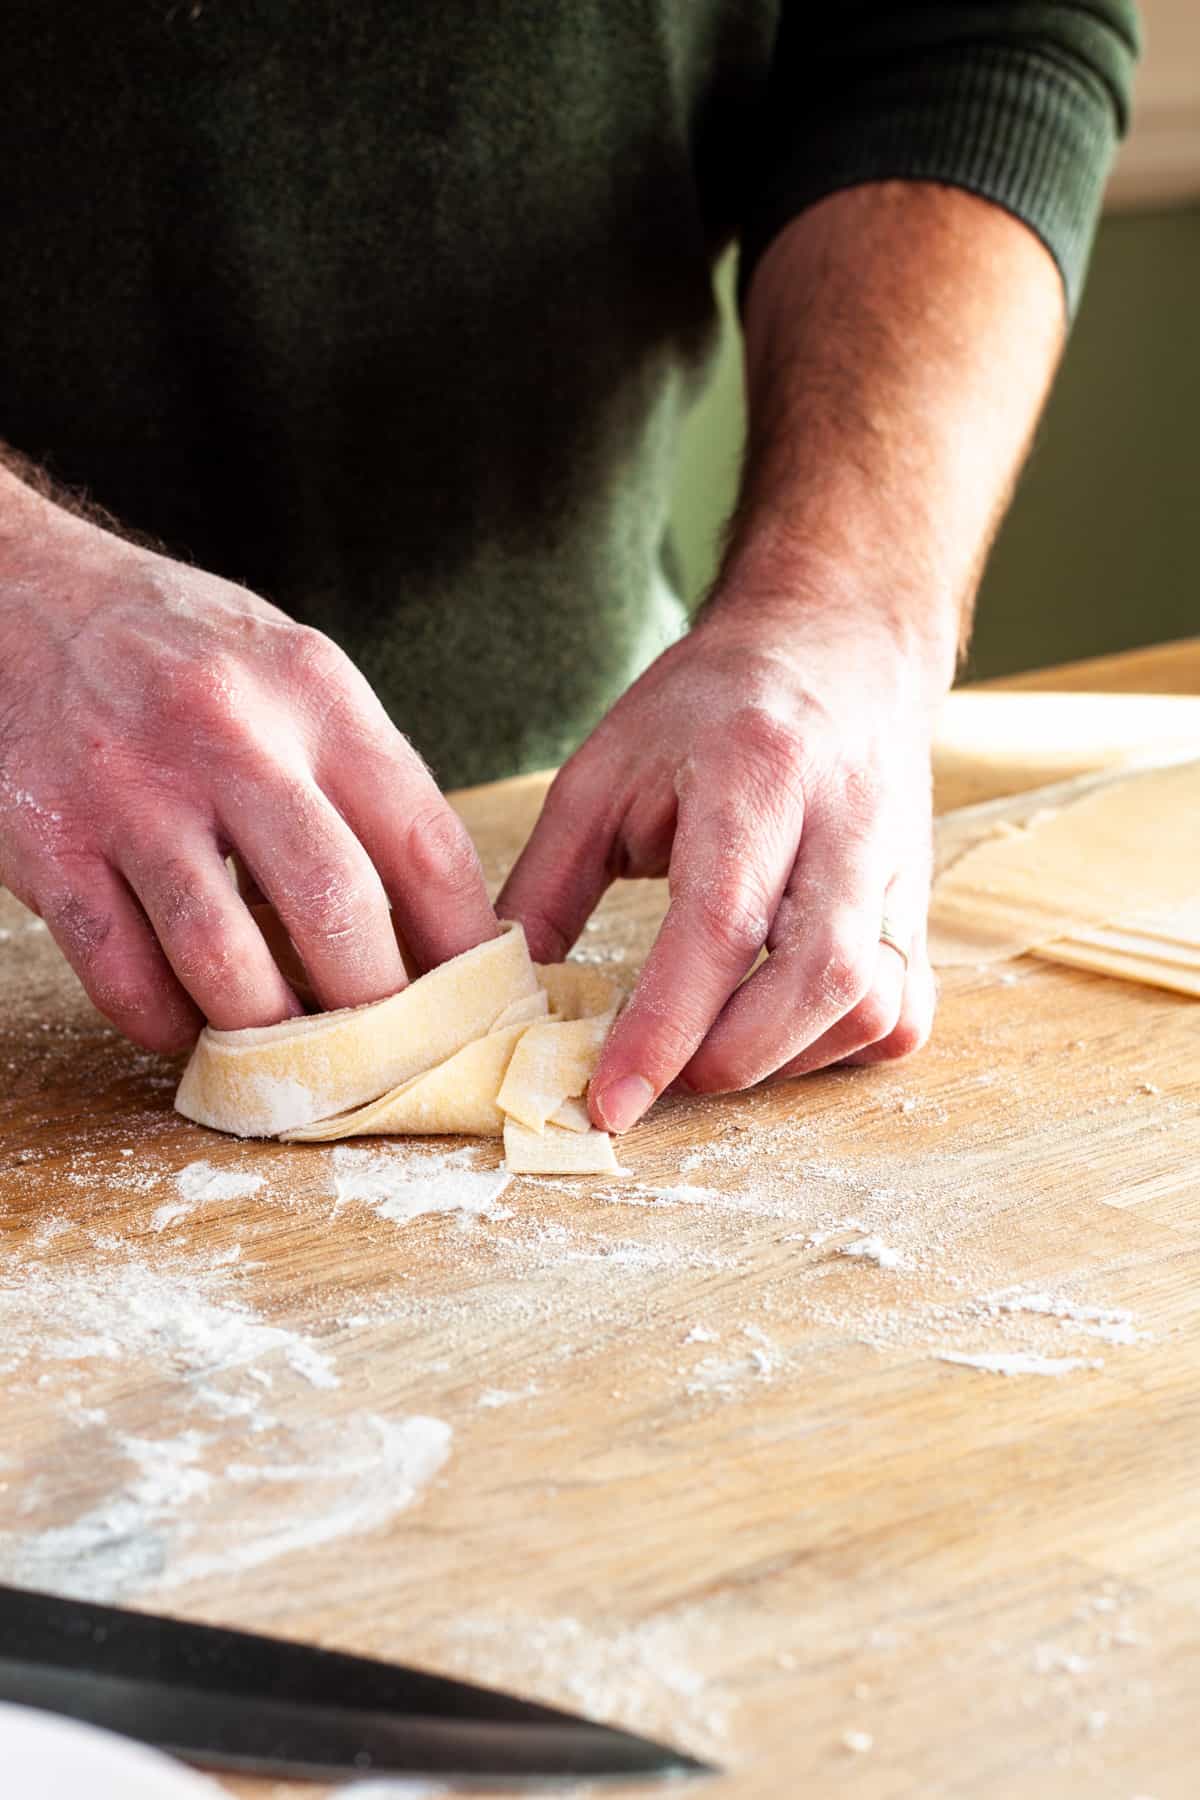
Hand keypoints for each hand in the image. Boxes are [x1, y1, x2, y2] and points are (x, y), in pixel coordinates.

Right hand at [0, 490, 495, 1050]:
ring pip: (225, 957)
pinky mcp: (49, 843)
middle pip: (337, 908)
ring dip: (269, 1029)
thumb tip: (433, 918)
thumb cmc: (181, 650)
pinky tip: (186, 1022)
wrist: (20, 593)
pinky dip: (165, 1021)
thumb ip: (359, 777)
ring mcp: (131, 791)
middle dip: (377, 1007)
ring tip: (292, 1051)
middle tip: (390, 1050)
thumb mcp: (293, 673)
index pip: (425, 841)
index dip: (463, 942)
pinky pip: (123, 972)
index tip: (477, 999)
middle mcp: (228, 735)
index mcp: (313, 693)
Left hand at [499, 603, 939, 1131]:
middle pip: (820, 975)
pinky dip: (842, 1049)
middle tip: (664, 1079)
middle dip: (734, 1057)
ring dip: (788, 1059)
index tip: (609, 1101)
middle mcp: (845, 821)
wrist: (836, 642)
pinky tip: (782, 1033)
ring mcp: (897, 867)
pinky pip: (907, 1011)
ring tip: (714, 1051)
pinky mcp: (919, 903)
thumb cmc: (708, 707)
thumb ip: (546, 886)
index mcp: (754, 773)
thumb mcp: (602, 772)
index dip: (665, 1027)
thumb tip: (501, 995)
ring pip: (876, 1003)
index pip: (720, 922)